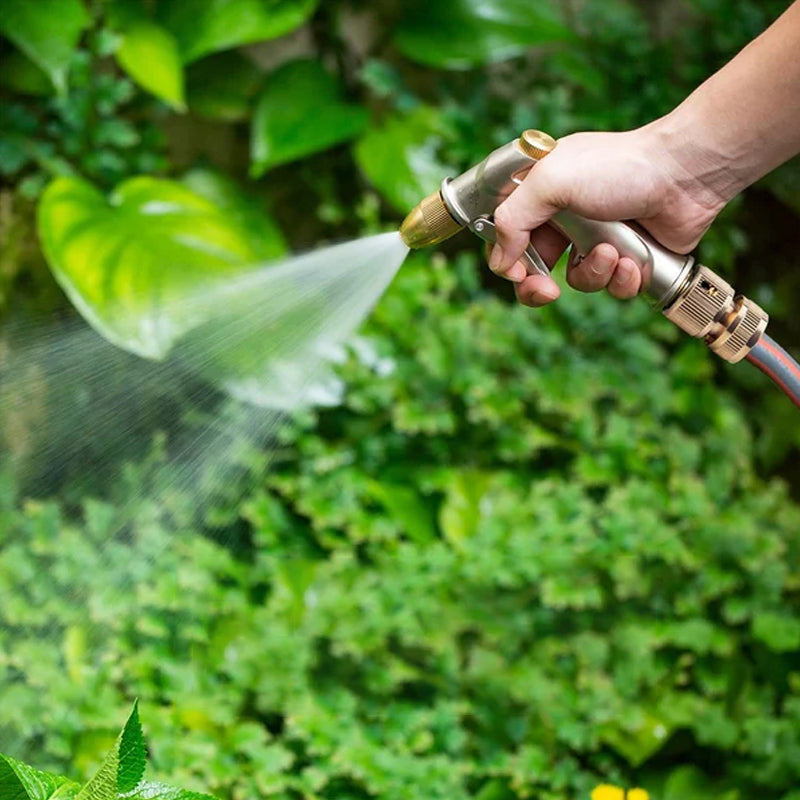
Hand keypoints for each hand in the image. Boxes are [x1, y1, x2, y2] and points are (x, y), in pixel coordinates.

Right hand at [488, 124, 729, 306]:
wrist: (685, 174)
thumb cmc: (618, 167)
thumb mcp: (550, 182)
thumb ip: (513, 219)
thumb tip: (501, 262)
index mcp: (541, 197)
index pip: (507, 240)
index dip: (507, 262)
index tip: (517, 273)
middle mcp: (566, 221)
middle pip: (535, 272)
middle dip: (539, 288)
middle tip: (548, 291)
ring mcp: (597, 240)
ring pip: (578, 282)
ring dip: (594, 273)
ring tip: (613, 251)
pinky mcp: (628, 259)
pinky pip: (613, 287)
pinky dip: (623, 278)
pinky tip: (635, 259)